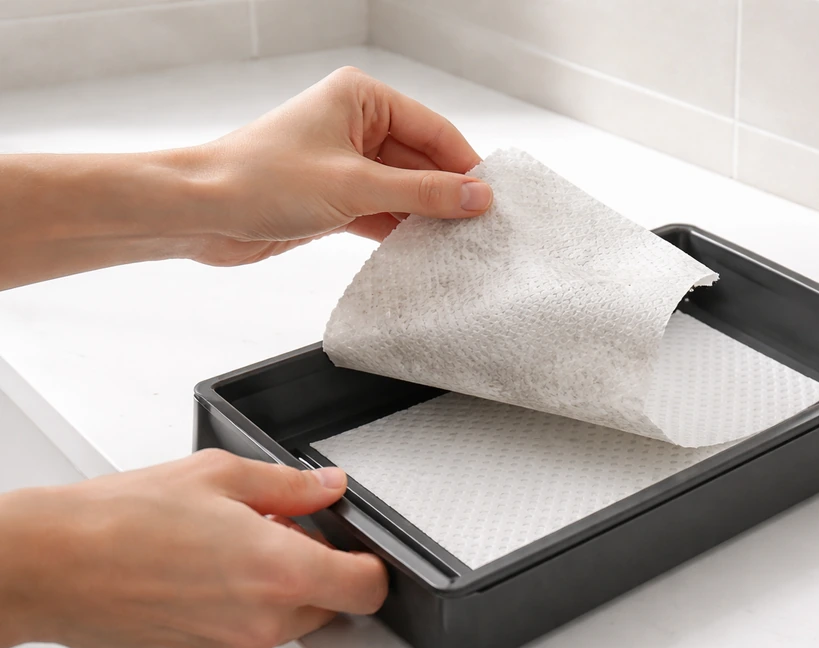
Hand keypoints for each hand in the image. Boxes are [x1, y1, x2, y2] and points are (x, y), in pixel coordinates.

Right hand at [0, 450, 385, 647]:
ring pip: (286, 622)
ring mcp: (229, 647)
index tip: (363, 551)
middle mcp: (261, 620)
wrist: (51, 564)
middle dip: (318, 570)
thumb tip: (329, 486)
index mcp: (279, 570)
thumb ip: (290, 485)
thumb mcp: (221, 475)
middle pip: (328, 605)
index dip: (373, 566)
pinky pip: (244, 637)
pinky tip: (205, 574)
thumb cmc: (122, 518)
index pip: (366, 588)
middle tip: (282, 531)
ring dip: (278, 590)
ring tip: (232, 548)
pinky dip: (241, 610)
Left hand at [188, 66, 492, 265]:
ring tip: (457, 246)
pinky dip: (400, 232)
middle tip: (479, 230)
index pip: (433, 130)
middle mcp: (355, 126)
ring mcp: (345, 164)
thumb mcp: (354, 186)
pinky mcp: (334, 199)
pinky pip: (382, 213)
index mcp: (361, 99)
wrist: (200, 212)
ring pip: (403, 191)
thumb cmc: (259, 179)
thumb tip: (477, 196)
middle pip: (421, 163)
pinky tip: (423, 252)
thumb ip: (422, 193)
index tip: (492, 200)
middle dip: (447, 196)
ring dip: (425, 218)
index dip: (465, 165)